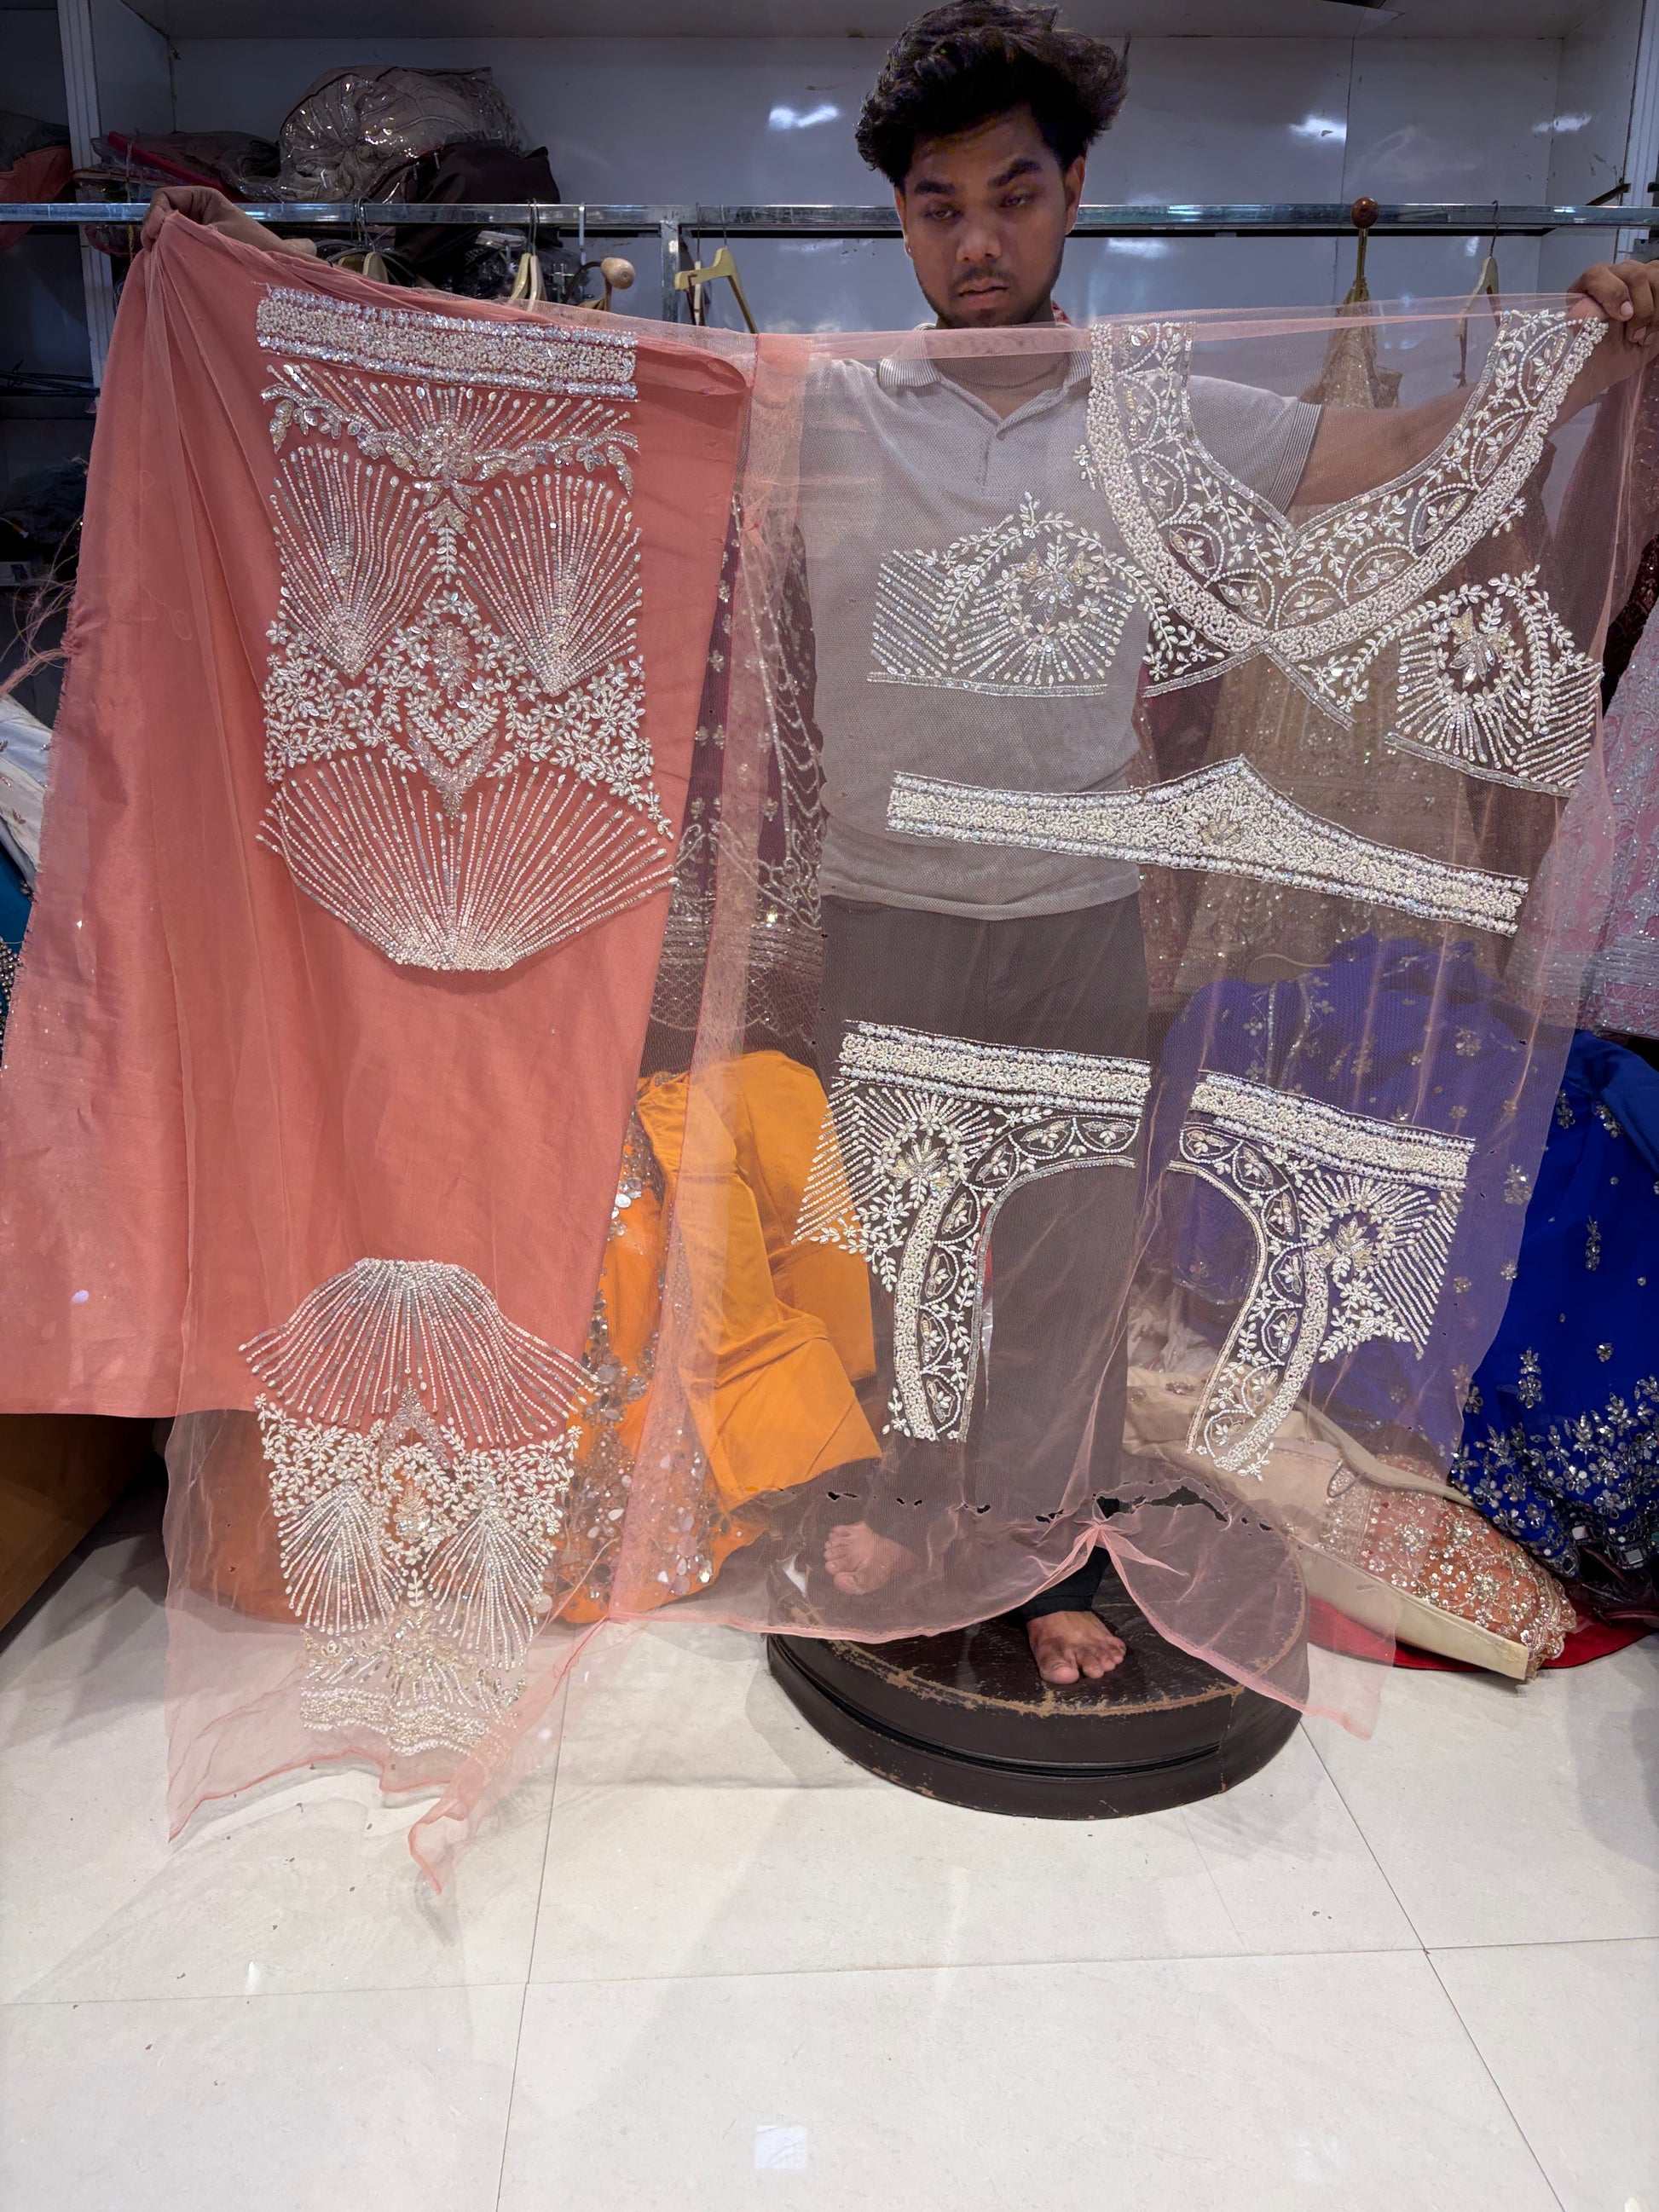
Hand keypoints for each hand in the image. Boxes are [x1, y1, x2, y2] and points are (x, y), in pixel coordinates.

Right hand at [140, 184, 316, 258]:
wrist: (281, 271)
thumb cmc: (254, 249)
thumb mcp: (215, 237)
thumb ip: (184, 232)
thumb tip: (157, 231)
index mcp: (205, 199)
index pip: (167, 196)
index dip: (155, 212)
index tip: (155, 232)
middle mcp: (201, 211)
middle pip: (164, 214)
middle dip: (155, 229)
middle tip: (153, 249)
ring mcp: (201, 231)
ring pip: (169, 233)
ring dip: (161, 244)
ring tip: (159, 259)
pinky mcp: (203, 250)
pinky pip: (179, 248)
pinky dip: (170, 255)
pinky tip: (168, 265)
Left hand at [1567, 257, 1656, 344]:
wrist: (1620, 362)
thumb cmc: (1600, 353)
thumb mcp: (1586, 343)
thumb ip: (1582, 321)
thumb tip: (1582, 309)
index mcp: (1589, 287)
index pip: (1597, 275)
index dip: (1613, 293)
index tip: (1623, 317)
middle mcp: (1615, 275)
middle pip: (1636, 274)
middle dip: (1640, 309)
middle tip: (1634, 336)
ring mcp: (1640, 276)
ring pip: (1656, 279)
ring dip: (1652, 314)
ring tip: (1642, 337)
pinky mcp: (1657, 284)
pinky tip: (1653, 331)